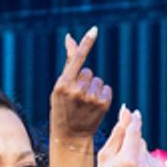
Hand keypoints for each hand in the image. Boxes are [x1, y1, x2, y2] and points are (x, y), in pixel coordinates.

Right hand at [50, 26, 111, 143]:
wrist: (70, 136)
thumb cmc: (62, 108)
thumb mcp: (60, 87)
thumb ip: (69, 62)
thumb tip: (70, 37)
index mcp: (62, 85)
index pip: (77, 59)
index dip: (86, 44)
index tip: (94, 30)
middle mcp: (76, 90)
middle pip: (89, 72)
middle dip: (84, 81)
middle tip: (76, 98)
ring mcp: (90, 98)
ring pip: (98, 81)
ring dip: (93, 89)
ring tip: (84, 104)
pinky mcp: (103, 104)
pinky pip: (106, 89)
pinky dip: (102, 95)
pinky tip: (93, 106)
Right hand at [91, 106, 166, 166]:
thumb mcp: (105, 157)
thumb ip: (118, 132)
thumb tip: (127, 110)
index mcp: (127, 161)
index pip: (134, 131)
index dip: (133, 121)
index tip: (134, 112)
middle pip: (141, 142)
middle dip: (132, 148)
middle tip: (121, 165)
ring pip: (149, 153)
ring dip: (141, 158)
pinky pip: (157, 164)